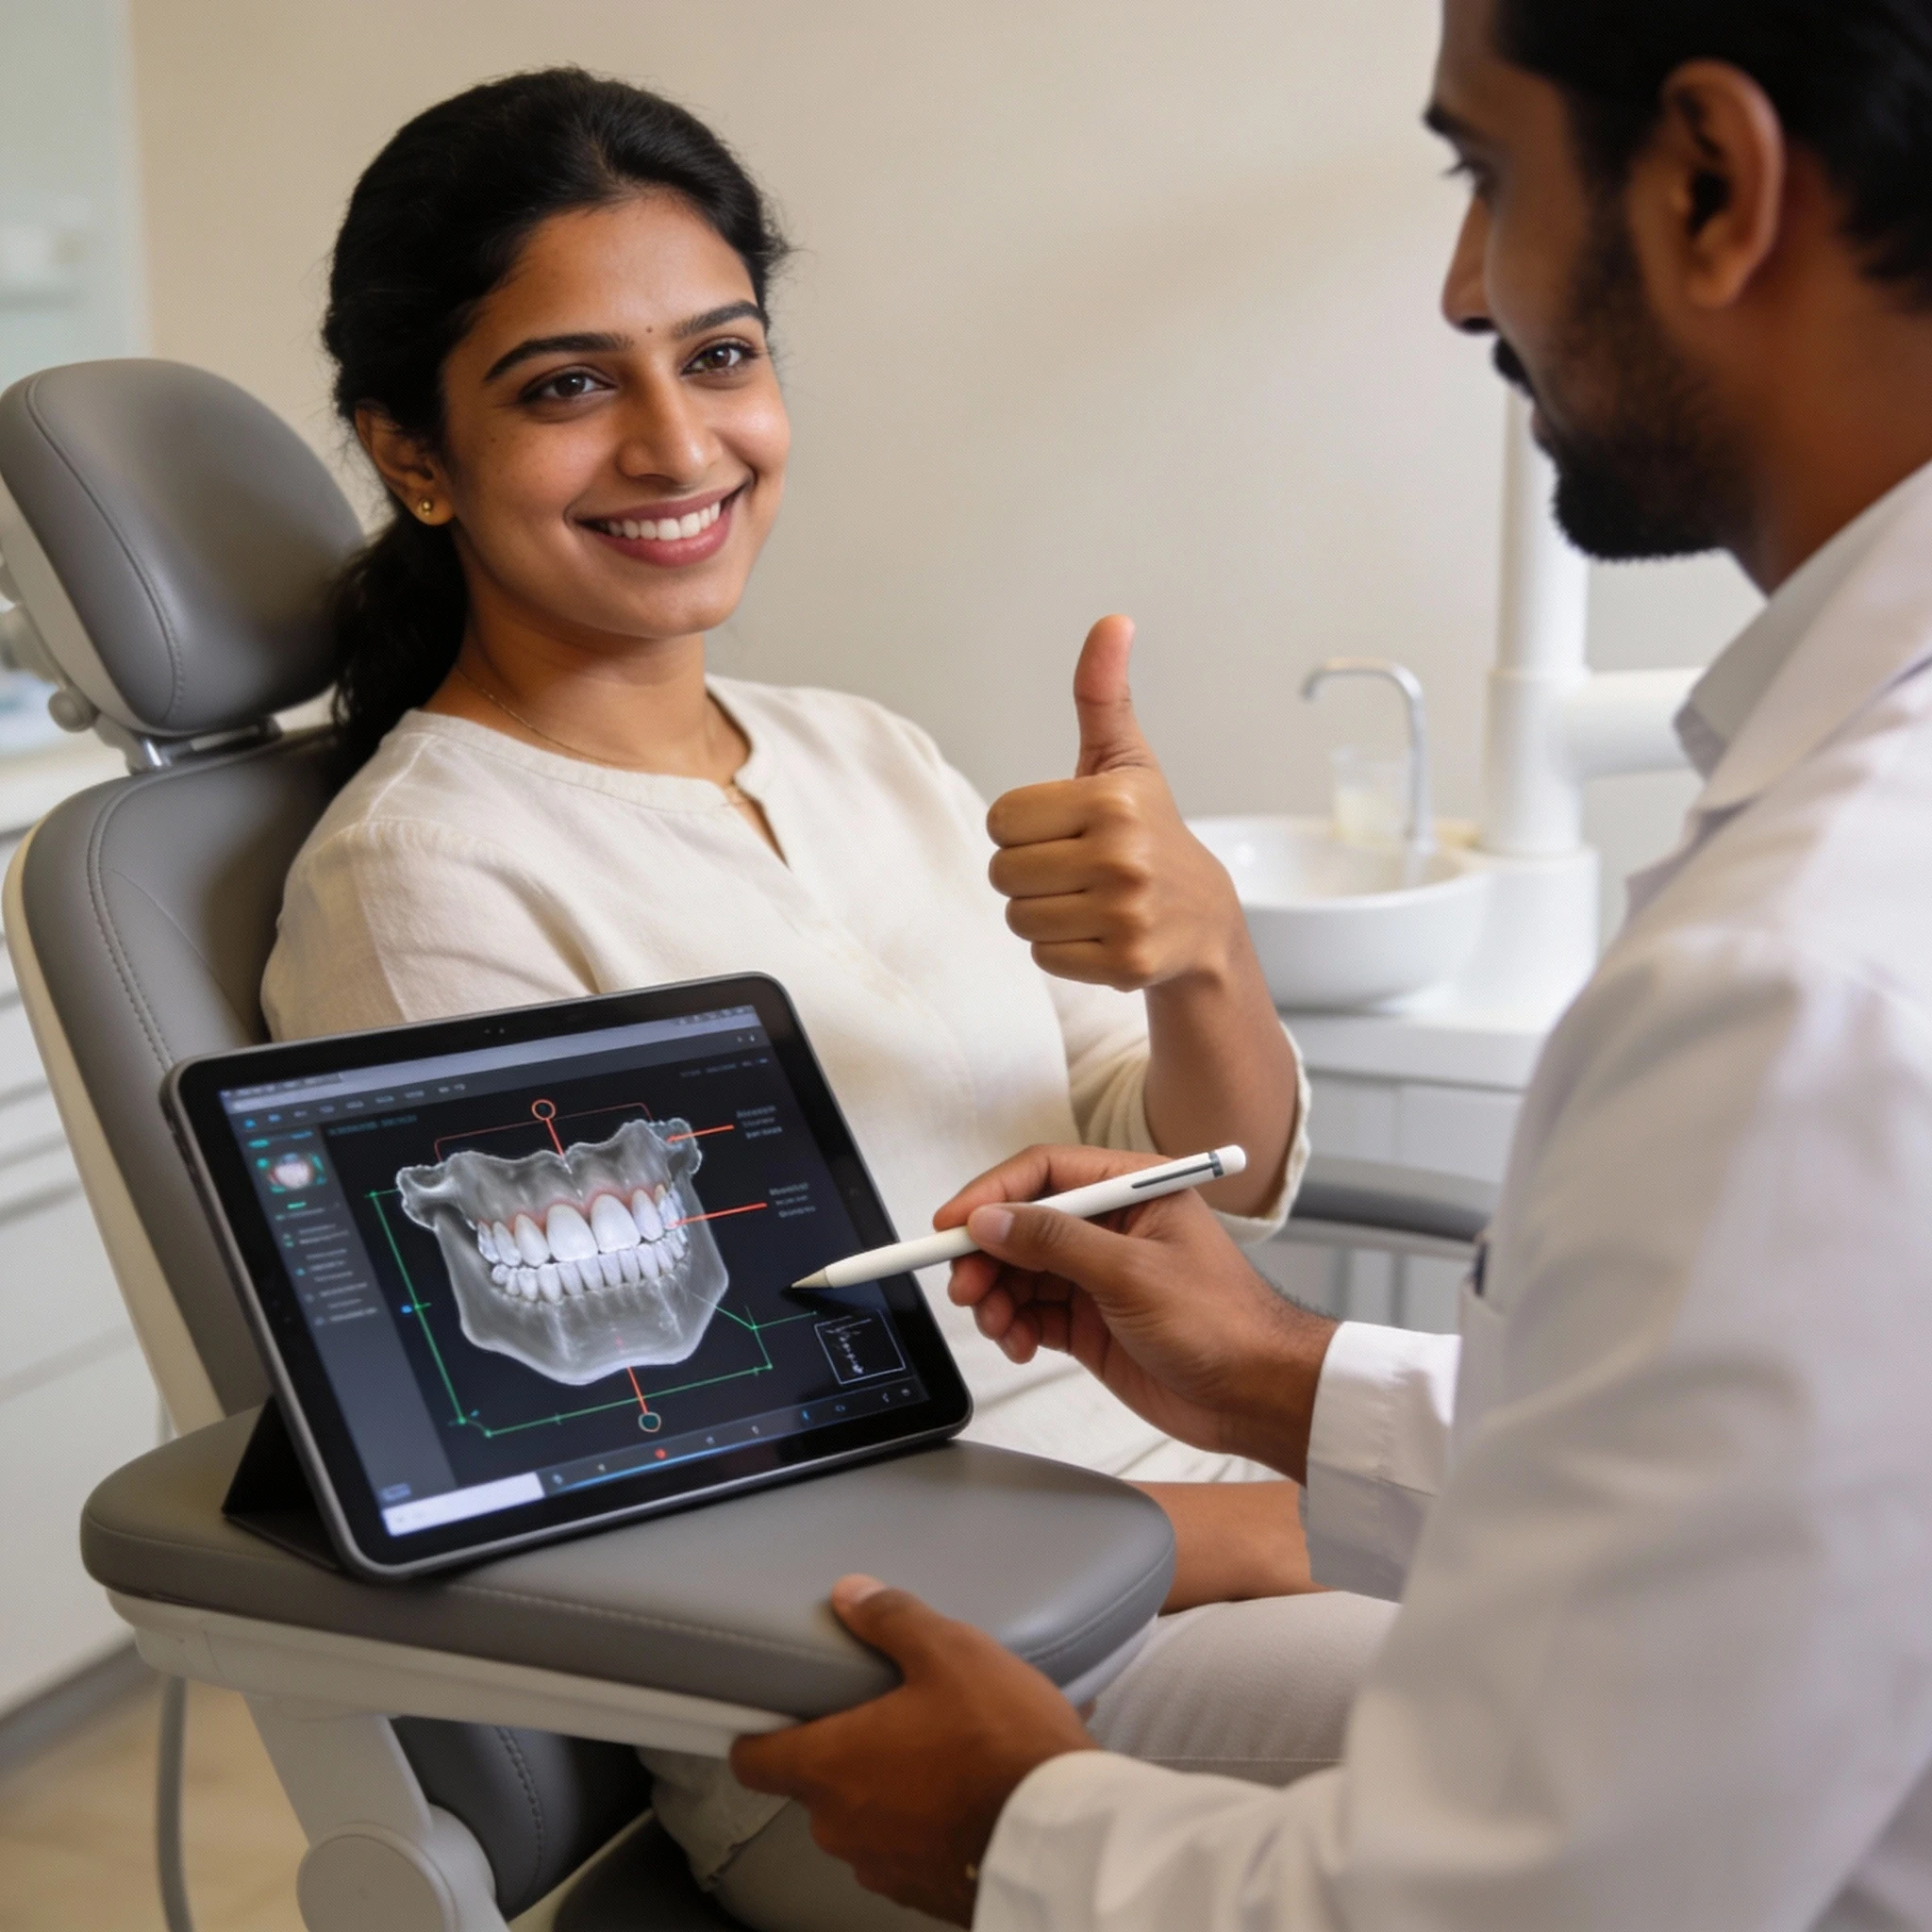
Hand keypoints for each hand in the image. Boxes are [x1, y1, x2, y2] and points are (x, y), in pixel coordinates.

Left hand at [730, 1575, 1094, 1925]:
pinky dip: (923, 1825)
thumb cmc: (999, 1741)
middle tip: (890, 1715)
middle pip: (815, 1785)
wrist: (1063, 1838)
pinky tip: (966, 1796)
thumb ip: (891, 1619)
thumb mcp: (949, 1653)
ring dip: (887, 1791)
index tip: (774, 1713)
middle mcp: (841, 1827)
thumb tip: (849, 1595)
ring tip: (941, 1754)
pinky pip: (906, 1850)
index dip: (758, 1734)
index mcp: (831, 1766)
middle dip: (845, 1753)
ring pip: (863, 1820)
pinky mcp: (924, 1896)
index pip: (754, 1760)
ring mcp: (882, 1868)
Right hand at [937, 1144, 1335, 1481]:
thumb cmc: (1222, 1322)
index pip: (1043, 1172)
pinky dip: (1015, 1327)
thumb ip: (1056, 1242)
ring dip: (997, 1297)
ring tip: (999, 1327)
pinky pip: (1032, 1311)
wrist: (1256, 1395)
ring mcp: (1098, 1273)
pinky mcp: (1091, 1318)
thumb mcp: (1132, 1274)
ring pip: (1020, 1270)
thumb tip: (991, 1219)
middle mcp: (1111, 1225)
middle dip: (987, 1255)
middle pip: (1022, 1223)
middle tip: (965, 1289)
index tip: (950, 1225)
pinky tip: (1020, 1345)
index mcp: (1133, 1189)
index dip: (991, 1195)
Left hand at [986, 615, 1246, 991]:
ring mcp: (1127, 914)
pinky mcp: (1126, 963)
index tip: (1064, 830)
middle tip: (1074, 870)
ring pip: (1019, 918)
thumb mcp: (1126, 762)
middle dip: (1028, 874)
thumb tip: (1112, 621)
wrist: (1204, 920)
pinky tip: (1100, 933)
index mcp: (1113, 801)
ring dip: (1042, 914)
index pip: (1000, 820)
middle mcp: (1123, 857)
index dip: (1022, 828)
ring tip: (1086, 901)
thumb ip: (1104, 694)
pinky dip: (1062, 951)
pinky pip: (1043, 958)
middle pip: (1002, 872)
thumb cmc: (1149, 833)